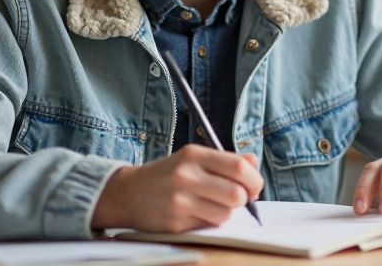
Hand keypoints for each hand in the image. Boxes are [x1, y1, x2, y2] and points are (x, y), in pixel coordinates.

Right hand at [91, 145, 262, 232]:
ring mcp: (180, 201)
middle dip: (244, 199)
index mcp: (193, 155)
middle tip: (238, 198)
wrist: (127, 193)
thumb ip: (224, 160)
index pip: (238, 167)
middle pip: (236, 194)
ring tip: (212, 205)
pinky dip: (210, 221)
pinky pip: (208, 226)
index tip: (253, 185)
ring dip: (226, 212)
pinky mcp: (175, 223)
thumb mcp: (192, 158)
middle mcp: (186, 176)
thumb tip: (253, 162)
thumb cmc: (167, 175)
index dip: (254, 179)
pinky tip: (197, 213)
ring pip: (226, 214)